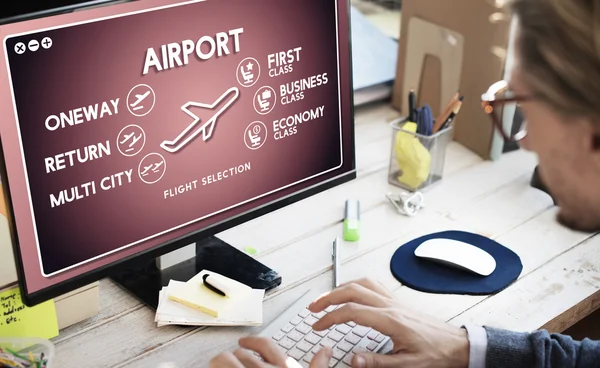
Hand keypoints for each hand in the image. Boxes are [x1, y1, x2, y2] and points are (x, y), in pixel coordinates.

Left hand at [209, 336, 331, 366]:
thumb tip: (326, 350)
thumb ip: (318, 367)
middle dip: (236, 356)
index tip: (243, 342)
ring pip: (224, 360)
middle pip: (242, 352)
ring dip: (220, 362)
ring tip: (220, 366)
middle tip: (233, 362)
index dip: (252, 342)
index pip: (265, 345)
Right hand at [308, 278, 469, 367]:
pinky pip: (374, 285)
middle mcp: (390, 306)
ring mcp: (394, 301)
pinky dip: (357, 285)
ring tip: (327, 297)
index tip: (318, 325)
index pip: (352, 311)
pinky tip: (352, 291)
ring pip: (362, 283)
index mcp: (390, 320)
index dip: (330, 317)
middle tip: (313, 307)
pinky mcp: (398, 302)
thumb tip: (353, 359)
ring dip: (341, 288)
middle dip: (329, 297)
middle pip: (352, 290)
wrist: (457, 345)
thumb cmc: (436, 354)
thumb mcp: (407, 365)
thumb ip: (378, 362)